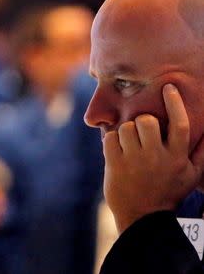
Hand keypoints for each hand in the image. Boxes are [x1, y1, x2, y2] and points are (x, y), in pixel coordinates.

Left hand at [103, 84, 203, 233]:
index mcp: (177, 157)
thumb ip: (202, 153)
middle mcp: (156, 157)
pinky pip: (110, 137)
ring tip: (129, 146)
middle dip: (142, 123)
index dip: (174, 103)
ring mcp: (134, 161)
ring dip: (125, 133)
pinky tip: (116, 151)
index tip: (168, 87)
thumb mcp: (191, 176)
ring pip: (126, 128)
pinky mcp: (115, 164)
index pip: (180, 124)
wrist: (142, 217)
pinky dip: (110, 141)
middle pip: (147, 121)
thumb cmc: (168, 193)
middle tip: (141, 134)